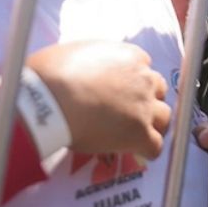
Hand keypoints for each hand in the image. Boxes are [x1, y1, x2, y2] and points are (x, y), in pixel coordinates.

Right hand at [27, 41, 170, 158]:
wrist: (44, 101)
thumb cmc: (47, 75)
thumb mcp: (75, 53)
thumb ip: (94, 60)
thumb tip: (86, 69)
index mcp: (129, 56)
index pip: (143, 65)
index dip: (132, 79)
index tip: (119, 89)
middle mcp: (142, 78)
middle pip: (158, 89)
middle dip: (147, 99)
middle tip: (128, 111)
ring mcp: (143, 106)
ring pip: (164, 117)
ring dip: (153, 125)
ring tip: (137, 133)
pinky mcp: (138, 133)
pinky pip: (155, 146)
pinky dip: (148, 151)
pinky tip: (137, 153)